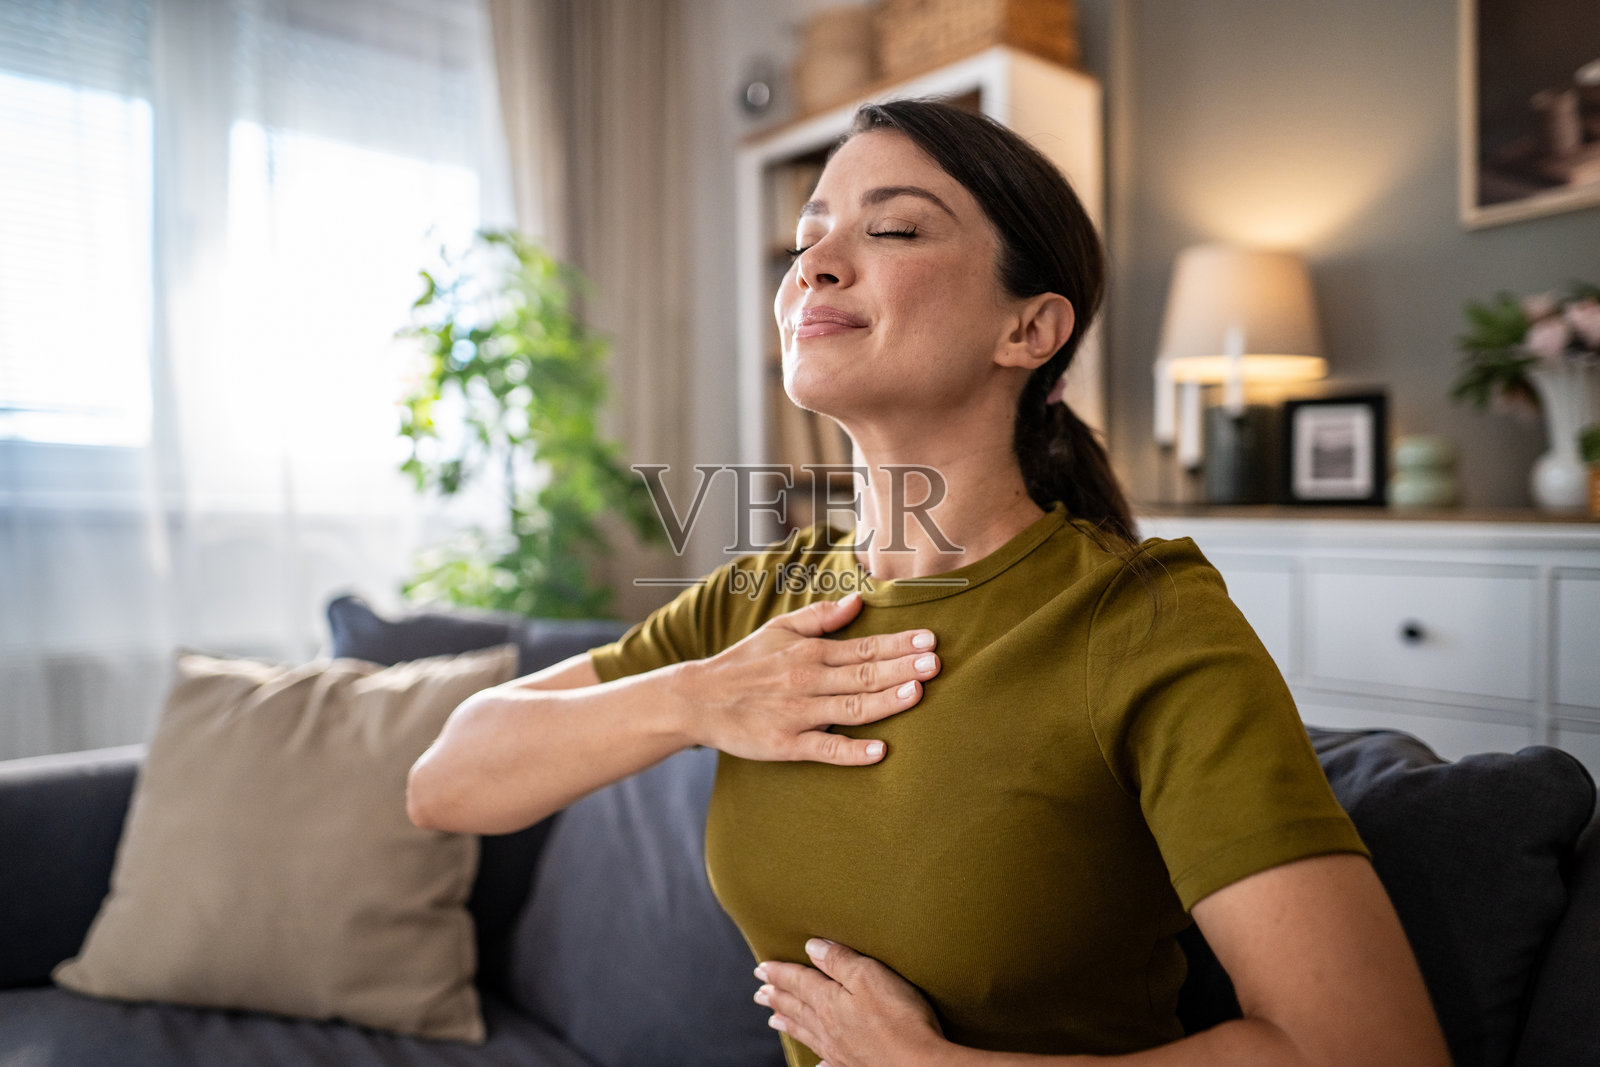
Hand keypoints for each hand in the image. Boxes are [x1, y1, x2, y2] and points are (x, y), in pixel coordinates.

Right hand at [679, 592, 940, 765]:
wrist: (699, 699)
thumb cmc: (745, 663)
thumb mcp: (779, 629)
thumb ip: (821, 616)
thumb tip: (859, 601)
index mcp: (810, 652)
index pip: (864, 646)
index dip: (898, 643)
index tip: (929, 640)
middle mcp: (807, 680)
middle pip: (863, 674)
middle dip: (901, 668)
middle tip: (935, 663)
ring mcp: (798, 714)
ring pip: (850, 708)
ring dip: (884, 701)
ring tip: (916, 693)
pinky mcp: (786, 744)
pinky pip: (824, 749)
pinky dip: (851, 751)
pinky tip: (879, 751)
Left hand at [754, 938, 944, 1066]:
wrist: (918, 1065)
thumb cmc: (898, 1017)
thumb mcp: (868, 976)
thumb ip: (839, 960)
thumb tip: (812, 947)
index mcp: (829, 1001)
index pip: (799, 981)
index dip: (780, 973)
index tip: (761, 968)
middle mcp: (828, 1027)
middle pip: (797, 1008)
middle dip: (778, 997)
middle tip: (759, 993)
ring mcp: (840, 1050)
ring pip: (806, 1033)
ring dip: (788, 1023)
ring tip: (773, 1019)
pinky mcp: (854, 1066)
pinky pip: (828, 1062)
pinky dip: (818, 1061)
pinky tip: (816, 1063)